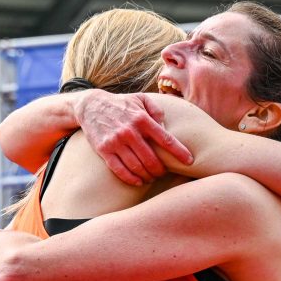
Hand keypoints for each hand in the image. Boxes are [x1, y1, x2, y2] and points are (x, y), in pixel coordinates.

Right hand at [78, 92, 192, 184]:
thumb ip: (157, 110)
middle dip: (161, 170)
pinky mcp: (104, 150)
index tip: (189, 161)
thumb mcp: (141, 99)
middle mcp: (129, 131)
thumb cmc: (121, 104)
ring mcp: (116, 142)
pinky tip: (138, 181)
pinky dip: (131, 179)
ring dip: (147, 176)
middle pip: (151, 159)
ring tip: (152, 177)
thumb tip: (166, 127)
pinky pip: (120, 170)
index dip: (179, 152)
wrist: (91, 105)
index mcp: (142, 119)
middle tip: (163, 172)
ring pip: (137, 167)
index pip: (165, 139)